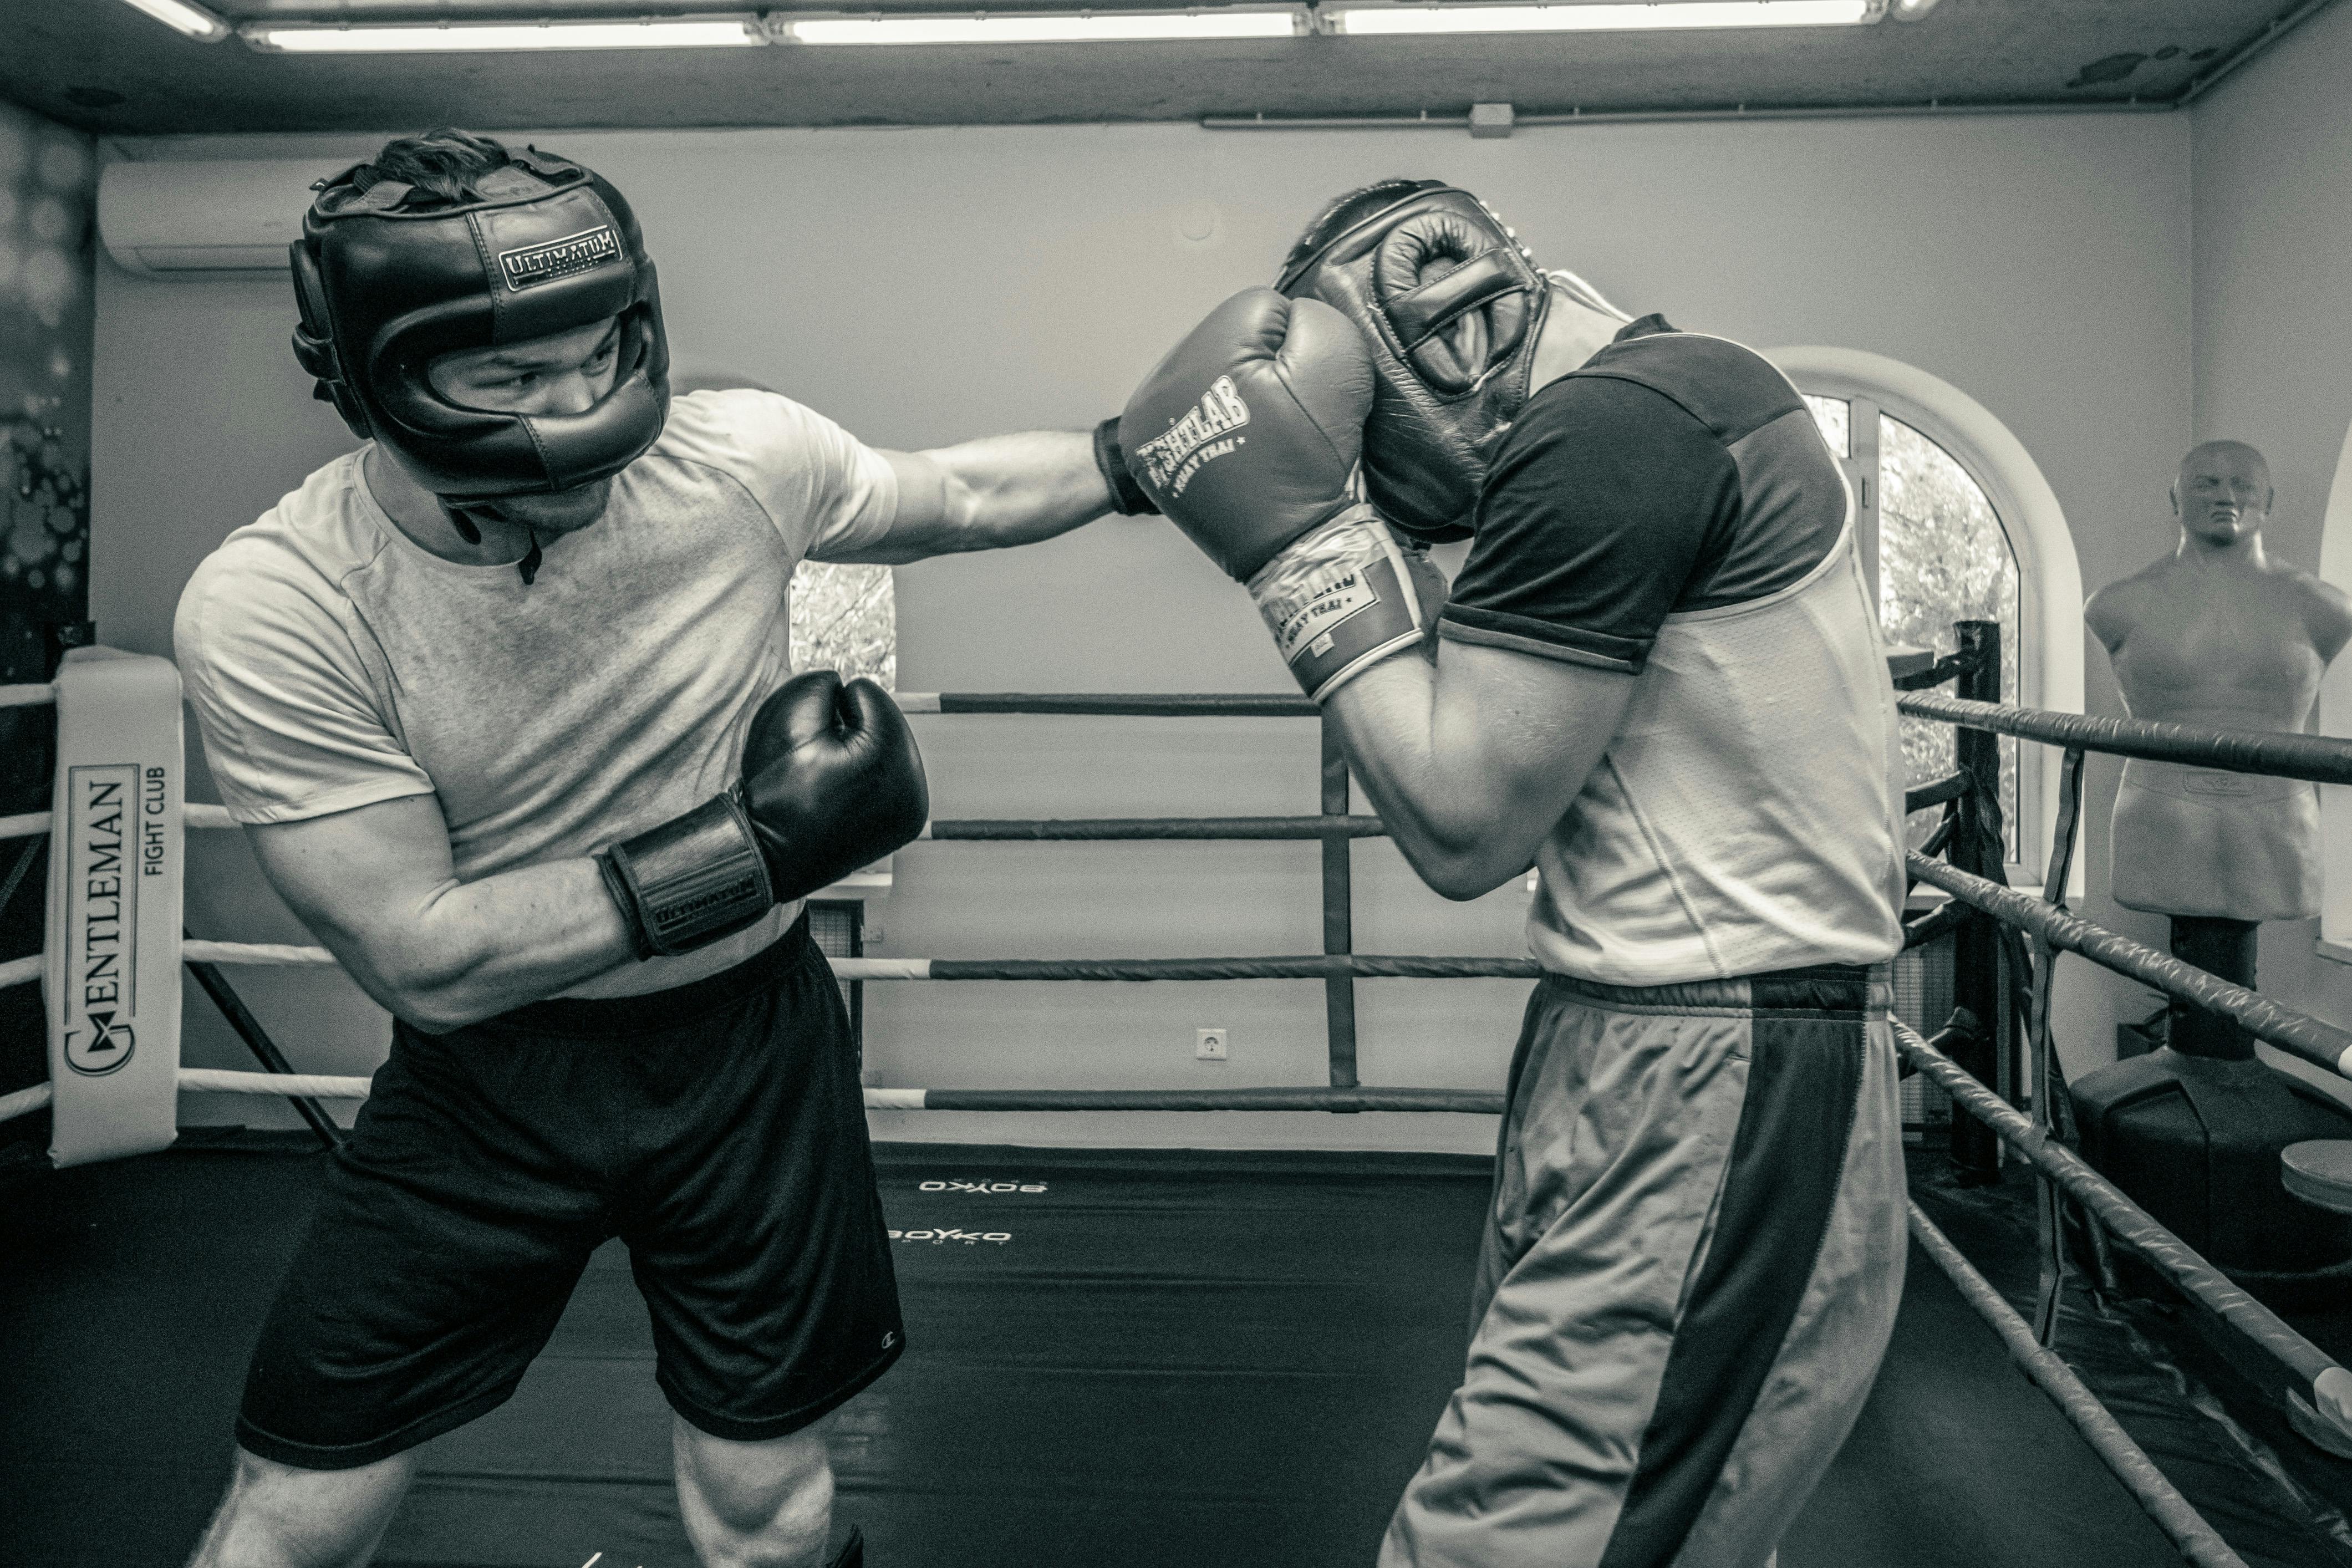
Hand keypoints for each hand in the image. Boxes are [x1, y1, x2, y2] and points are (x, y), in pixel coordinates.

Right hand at [598, 672, 928, 956]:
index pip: (867, 695)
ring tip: (834, 777)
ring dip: (865, 748)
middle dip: (854, 728)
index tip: (815, 743)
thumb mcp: (787, 718)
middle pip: (887, 720)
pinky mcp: (909, 821)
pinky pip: (896, 774)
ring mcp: (914, 807)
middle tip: (822, 760)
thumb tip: (844, 683)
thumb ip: (822, 683)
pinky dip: (874, 772)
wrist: (769, 854)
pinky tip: (849, 790)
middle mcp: (911, 786)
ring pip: (893, 746)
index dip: (833, 709)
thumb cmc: (775, 788)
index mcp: (886, 759)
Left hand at [1120, 287, 1372, 581]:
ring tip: (1258, 436)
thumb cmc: (1309, 463)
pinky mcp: (1147, 451)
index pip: (1261, 307)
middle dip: (1259, 367)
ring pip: (1208, 374)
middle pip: (1228, 341)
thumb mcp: (1335, 369)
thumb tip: (1286, 316)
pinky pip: (1191, 413)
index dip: (1296, 345)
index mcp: (1202, 355)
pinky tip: (1235, 449)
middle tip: (1280, 418)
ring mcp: (1146, 420)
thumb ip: (1313, 318)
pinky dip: (1215, 425)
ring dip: (1235, 394)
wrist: (1287, 550)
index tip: (1301, 391)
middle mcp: (1160, 382)